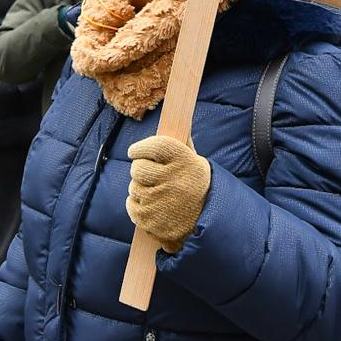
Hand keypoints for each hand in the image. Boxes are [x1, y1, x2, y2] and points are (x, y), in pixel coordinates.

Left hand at [126, 135, 210, 253]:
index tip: (134, 151)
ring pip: (133, 187)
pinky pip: (131, 205)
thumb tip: (178, 119)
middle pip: (137, 168)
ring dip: (140, 189)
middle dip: (140, 170)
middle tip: (150, 175)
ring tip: (157, 194)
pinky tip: (152, 206)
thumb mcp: (195, 162)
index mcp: (184, 161)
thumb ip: (182, 143)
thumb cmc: (197, 186)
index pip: (153, 147)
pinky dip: (137, 205)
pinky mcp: (150, 219)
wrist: (209, 222)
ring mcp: (160, 201)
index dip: (140, 148)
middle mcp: (172, 180)